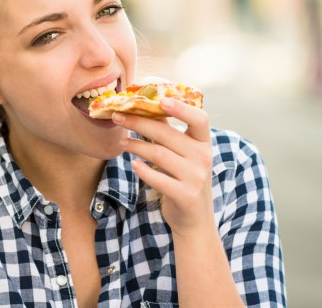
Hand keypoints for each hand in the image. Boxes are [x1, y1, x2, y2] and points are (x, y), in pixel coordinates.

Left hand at [112, 97, 213, 236]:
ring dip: (136, 145)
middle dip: (138, 123)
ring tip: (122, 142)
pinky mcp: (185, 195)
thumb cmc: (184, 180)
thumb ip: (169, 132)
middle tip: (118, 117)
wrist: (194, 221)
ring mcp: (196, 177)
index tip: (161, 100)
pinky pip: (158, 178)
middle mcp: (203, 158)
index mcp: (204, 143)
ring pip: (158, 154)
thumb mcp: (183, 155)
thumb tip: (146, 106)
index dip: (182, 108)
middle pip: (167, 134)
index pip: (199, 119)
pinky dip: (142, 170)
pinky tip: (132, 164)